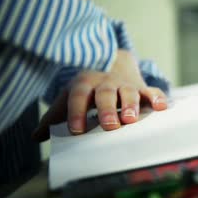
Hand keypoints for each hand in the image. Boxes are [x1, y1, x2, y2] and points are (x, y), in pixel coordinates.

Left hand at [32, 50, 167, 140]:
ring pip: (129, 92)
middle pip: (105, 94)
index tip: (77, 129)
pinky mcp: (142, 88)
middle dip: (107, 110)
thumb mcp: (70, 96)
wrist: (113, 61)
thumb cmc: (89, 88)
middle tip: (110, 125)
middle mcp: (105, 83)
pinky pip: (151, 91)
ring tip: (130, 119)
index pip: (78, 97)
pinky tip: (162, 107)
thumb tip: (36, 137)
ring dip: (130, 105)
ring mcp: (125, 85)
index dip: (76, 112)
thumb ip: (54, 117)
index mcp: (84, 85)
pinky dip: (157, 97)